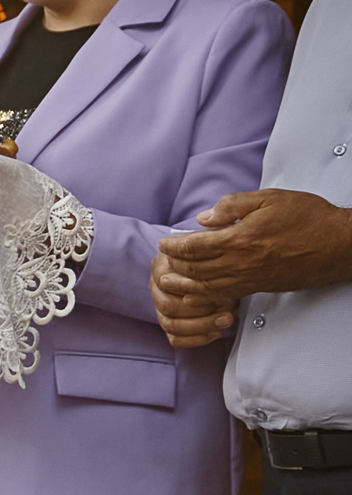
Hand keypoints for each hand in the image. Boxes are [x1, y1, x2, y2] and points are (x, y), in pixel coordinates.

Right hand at [151, 246, 237, 347]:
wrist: (212, 264)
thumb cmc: (210, 261)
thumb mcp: (210, 256)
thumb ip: (209, 269)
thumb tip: (222, 290)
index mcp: (161, 266)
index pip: (166, 283)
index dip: (193, 291)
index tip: (219, 292)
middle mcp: (157, 287)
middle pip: (168, 306)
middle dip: (201, 312)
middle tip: (227, 311)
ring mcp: (160, 306)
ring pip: (170, 324)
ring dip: (201, 326)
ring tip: (224, 321)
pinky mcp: (169, 322)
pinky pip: (175, 339)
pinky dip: (196, 339)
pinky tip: (214, 332)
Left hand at [158, 189, 351, 300]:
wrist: (338, 244)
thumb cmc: (308, 217)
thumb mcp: (269, 198)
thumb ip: (233, 205)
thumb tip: (203, 218)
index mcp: (239, 238)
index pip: (194, 246)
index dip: (174, 245)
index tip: (164, 242)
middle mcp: (240, 263)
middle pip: (195, 269)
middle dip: (173, 265)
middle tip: (160, 261)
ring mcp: (250, 278)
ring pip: (206, 287)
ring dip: (184, 284)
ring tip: (168, 281)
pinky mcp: (259, 288)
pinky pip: (225, 295)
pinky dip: (205, 296)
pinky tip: (197, 293)